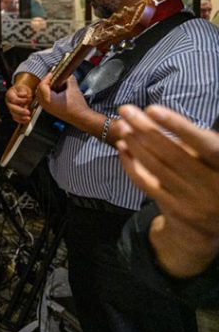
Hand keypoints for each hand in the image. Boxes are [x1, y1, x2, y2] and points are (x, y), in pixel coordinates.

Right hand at [6, 84, 32, 123]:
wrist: (22, 92)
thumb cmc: (22, 90)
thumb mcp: (23, 87)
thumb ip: (23, 91)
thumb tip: (24, 94)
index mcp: (9, 95)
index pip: (13, 99)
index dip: (20, 100)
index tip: (27, 100)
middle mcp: (9, 102)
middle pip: (12, 108)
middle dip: (20, 111)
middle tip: (28, 112)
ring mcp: (11, 108)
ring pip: (14, 114)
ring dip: (21, 117)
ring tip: (28, 118)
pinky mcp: (14, 113)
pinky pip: (16, 118)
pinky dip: (21, 120)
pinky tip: (26, 120)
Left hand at [35, 73, 91, 127]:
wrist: (82, 118)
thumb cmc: (78, 106)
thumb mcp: (74, 88)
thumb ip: (69, 78)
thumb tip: (66, 74)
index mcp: (49, 99)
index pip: (42, 85)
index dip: (47, 78)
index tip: (52, 74)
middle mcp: (46, 105)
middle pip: (39, 90)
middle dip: (45, 82)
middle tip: (52, 78)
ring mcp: (47, 108)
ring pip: (40, 95)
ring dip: (45, 88)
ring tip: (54, 84)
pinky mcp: (50, 110)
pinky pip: (44, 100)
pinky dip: (47, 94)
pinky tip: (56, 91)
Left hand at [115, 104, 218, 276]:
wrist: (213, 223)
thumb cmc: (213, 175)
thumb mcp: (214, 159)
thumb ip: (196, 142)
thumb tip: (159, 119)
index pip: (204, 145)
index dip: (178, 126)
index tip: (152, 109)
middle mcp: (214, 186)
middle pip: (173, 155)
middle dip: (146, 129)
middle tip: (125, 110)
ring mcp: (194, 200)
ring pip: (157, 168)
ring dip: (135, 144)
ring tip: (122, 125)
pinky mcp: (175, 209)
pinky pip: (147, 184)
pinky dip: (131, 165)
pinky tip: (122, 148)